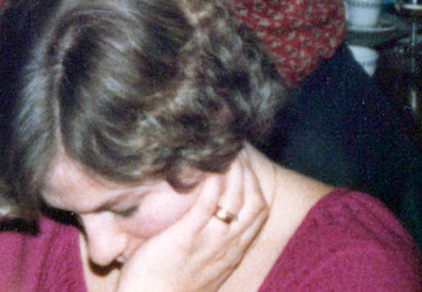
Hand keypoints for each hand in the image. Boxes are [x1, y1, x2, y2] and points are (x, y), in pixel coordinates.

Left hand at [114, 157, 266, 291]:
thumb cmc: (164, 287)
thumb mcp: (197, 265)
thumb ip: (203, 242)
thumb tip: (198, 219)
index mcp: (231, 251)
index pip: (257, 211)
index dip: (254, 182)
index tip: (243, 160)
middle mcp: (227, 246)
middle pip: (254, 201)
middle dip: (248, 170)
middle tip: (234, 144)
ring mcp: (210, 243)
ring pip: (236, 199)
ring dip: (233, 169)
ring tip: (224, 144)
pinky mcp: (186, 239)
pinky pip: (207, 205)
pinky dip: (211, 181)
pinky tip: (206, 162)